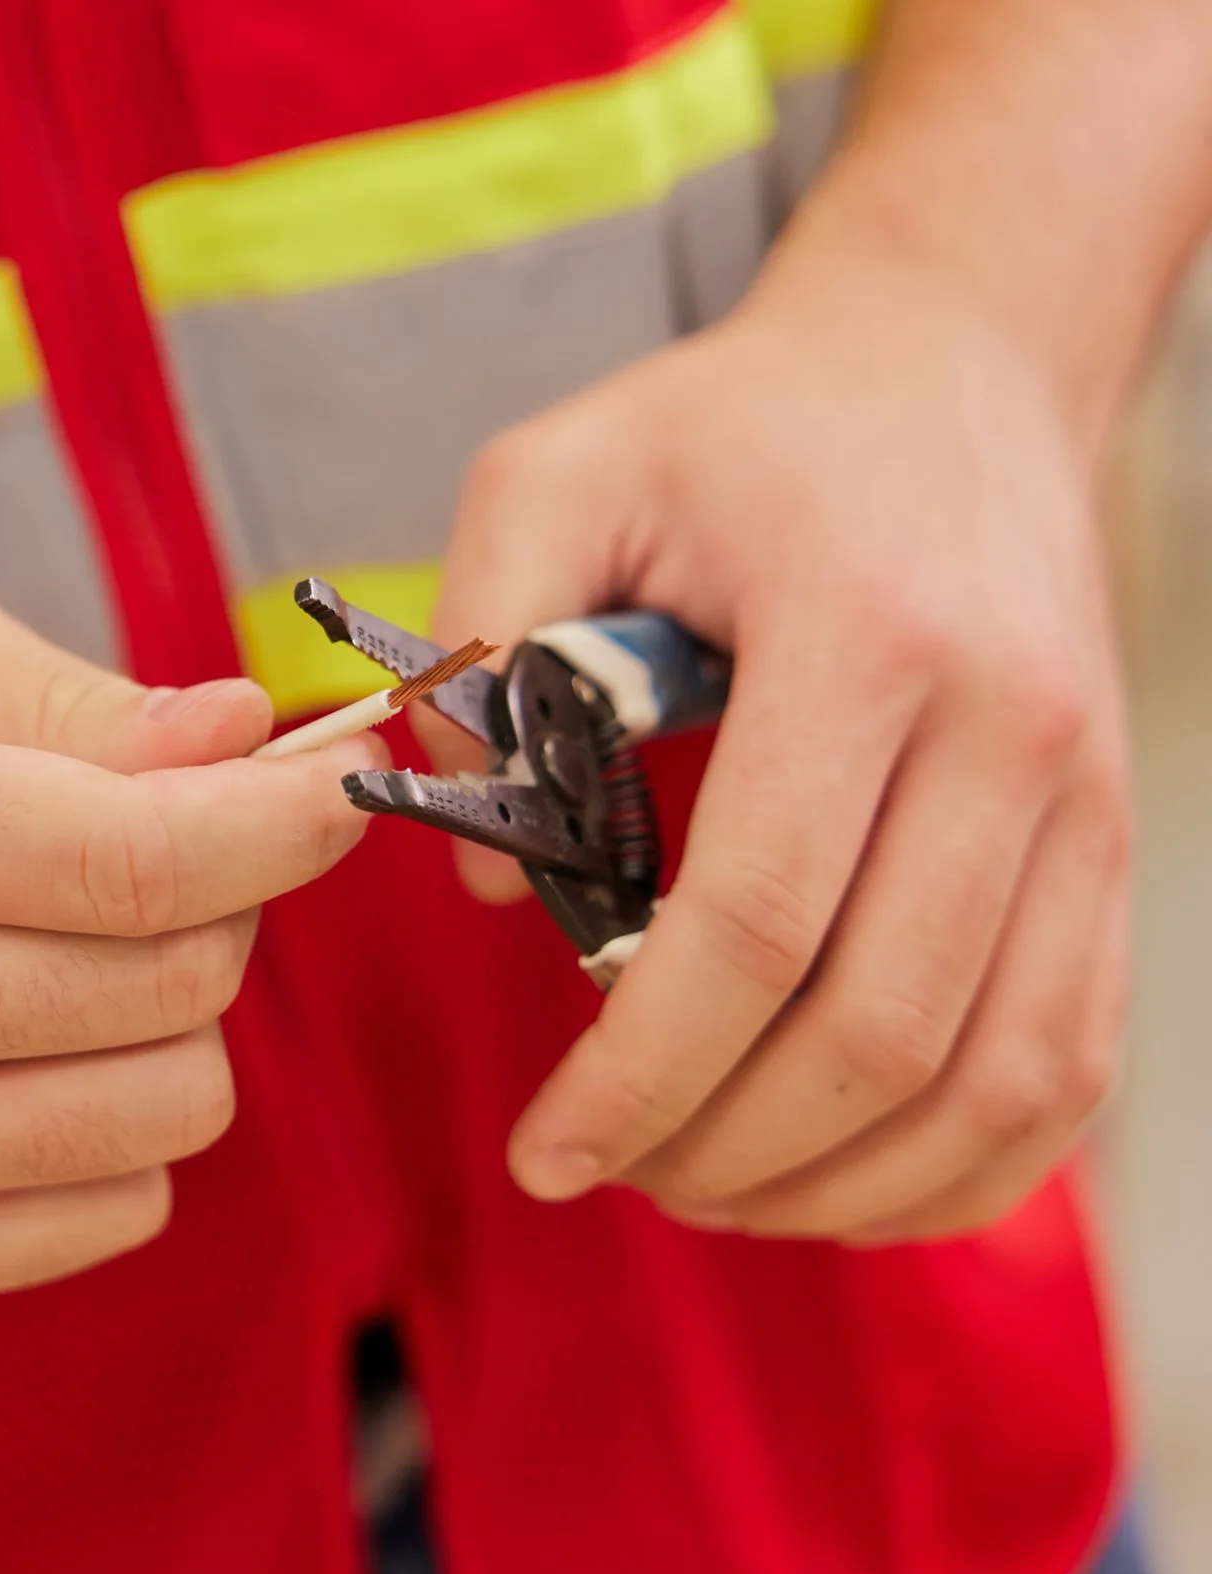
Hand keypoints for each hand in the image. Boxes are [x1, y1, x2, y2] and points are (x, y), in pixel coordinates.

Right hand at [0, 567, 379, 1302]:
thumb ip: (65, 690)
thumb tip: (242, 744)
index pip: (124, 858)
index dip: (279, 825)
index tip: (342, 787)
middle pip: (168, 986)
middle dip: (221, 899)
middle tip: (160, 846)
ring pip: (168, 1107)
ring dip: (175, 1015)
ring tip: (77, 947)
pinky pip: (122, 1206)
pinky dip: (122, 1118)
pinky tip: (28, 1046)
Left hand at [424, 246, 1131, 1243]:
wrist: (952, 363)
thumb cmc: (735, 433)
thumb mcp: (555, 475)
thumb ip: (480, 650)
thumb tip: (490, 885)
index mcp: (865, 637)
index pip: (756, 919)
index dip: (642, 1070)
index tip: (546, 1151)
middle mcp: (1007, 731)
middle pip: (877, 1027)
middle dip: (721, 1145)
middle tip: (604, 1174)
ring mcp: (1086, 801)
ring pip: (994, 1080)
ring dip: (838, 1182)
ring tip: (701, 1190)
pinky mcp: (1113, 848)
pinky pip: (1069, 1066)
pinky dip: (959, 1165)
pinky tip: (838, 1183)